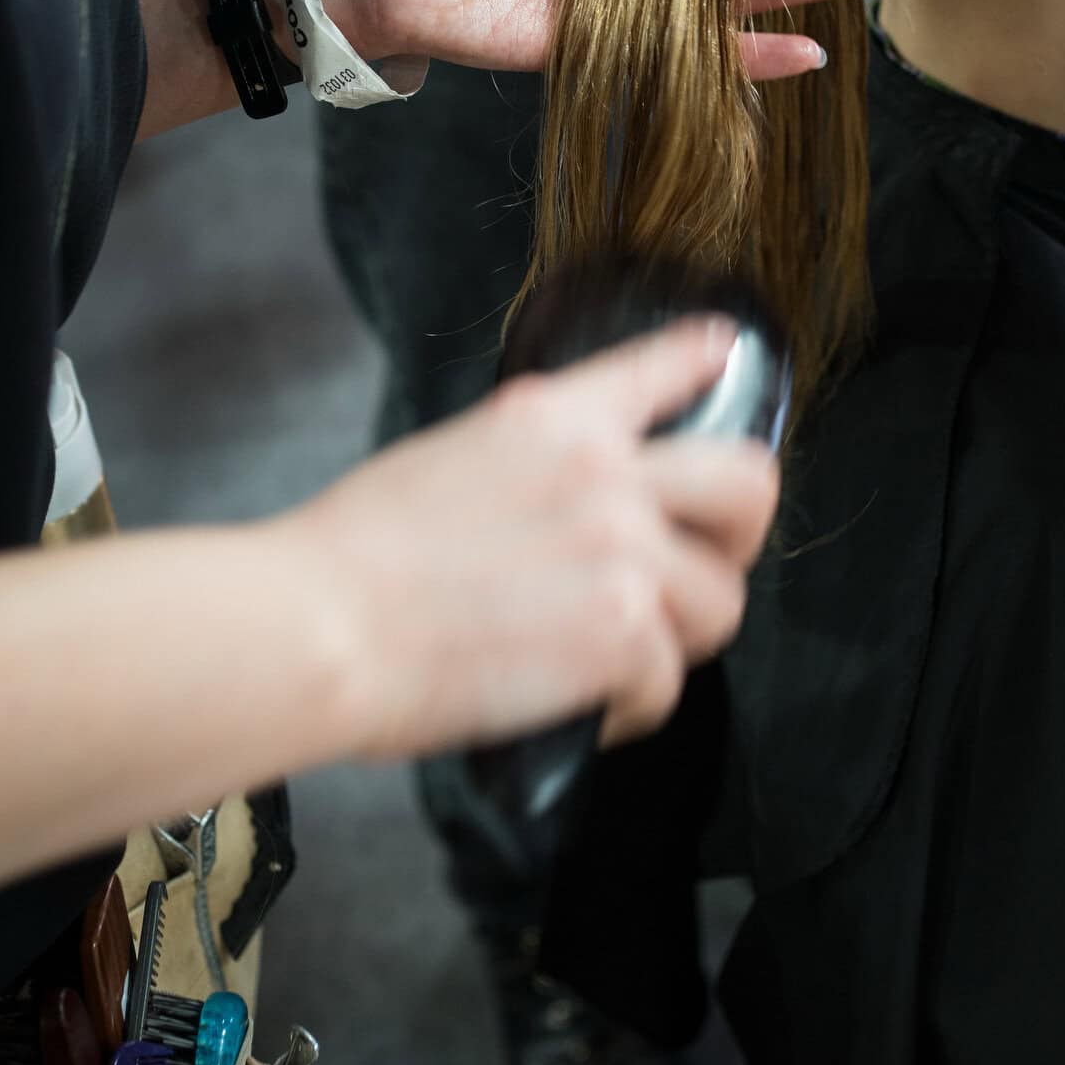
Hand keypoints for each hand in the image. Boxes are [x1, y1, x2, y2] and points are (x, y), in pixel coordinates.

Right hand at [303, 318, 779, 754]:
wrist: (317, 625)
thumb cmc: (350, 557)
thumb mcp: (449, 457)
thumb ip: (530, 463)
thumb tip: (566, 496)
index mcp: (555, 417)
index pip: (657, 371)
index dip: (702, 362)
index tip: (723, 353)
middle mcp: (606, 473)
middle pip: (746, 485)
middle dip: (740, 531)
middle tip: (704, 562)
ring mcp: (623, 553)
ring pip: (721, 602)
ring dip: (678, 637)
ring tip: (623, 658)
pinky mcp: (620, 636)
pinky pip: (668, 683)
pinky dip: (631, 710)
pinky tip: (587, 711)